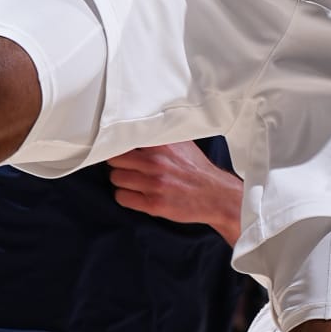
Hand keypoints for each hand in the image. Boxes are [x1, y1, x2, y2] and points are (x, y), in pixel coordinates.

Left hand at [108, 143, 242, 240]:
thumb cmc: (197, 170)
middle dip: (118, 164)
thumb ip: (160, 135)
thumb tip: (138, 126)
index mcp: (161, 144)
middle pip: (114, 159)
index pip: (123, 139)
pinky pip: (122, 197)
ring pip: (116, 178)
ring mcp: (153, 184)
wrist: (216, 195)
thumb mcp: (182, 143)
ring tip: (132, 181)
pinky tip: (135, 194)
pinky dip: (125, 196)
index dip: (117, 144)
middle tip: (126, 167)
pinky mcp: (153, 204)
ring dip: (121, 181)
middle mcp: (156, 162)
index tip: (116, 147)